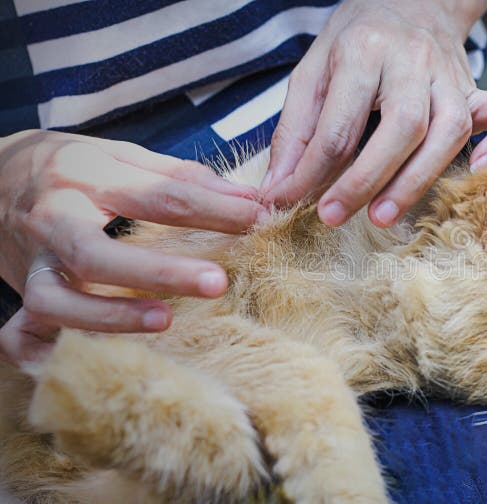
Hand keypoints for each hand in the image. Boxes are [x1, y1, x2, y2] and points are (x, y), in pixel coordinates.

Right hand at [0, 130, 267, 362]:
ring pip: (56, 301)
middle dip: (159, 272)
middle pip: (96, 254)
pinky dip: (57, 350)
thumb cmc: (70, 167)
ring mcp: (32, 263)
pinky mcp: (20, 294)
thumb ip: (182, 177)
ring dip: (109, 318)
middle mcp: (53, 220)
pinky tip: (101, 360)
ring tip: (166, 320)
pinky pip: (27, 333)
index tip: (258, 219)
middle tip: (217, 283)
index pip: (156, 196)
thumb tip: (249, 196)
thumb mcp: (120, 155)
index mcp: (83, 176)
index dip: (213, 210)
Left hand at [262, 0, 486, 227]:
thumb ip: (295, 131)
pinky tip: (481, 170)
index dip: (312, 170)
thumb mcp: (312, 71)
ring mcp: (451, 75)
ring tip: (383, 216)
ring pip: (449, 129)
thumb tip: (278, 191)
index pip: (340, 122)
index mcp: (363, 50)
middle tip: (333, 216)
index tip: (287, 203)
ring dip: (418, 179)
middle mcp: (413, 60)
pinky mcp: (477, 88)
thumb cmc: (355, 41)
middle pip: (401, 126)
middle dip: (365, 179)